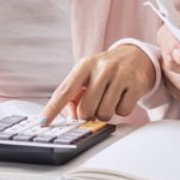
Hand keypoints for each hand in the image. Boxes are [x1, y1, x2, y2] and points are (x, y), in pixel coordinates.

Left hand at [40, 45, 156, 122]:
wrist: (137, 57)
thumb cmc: (105, 71)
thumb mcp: (87, 76)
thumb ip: (74, 97)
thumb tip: (73, 118)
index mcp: (85, 65)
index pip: (65, 90)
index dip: (52, 108)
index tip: (43, 122)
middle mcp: (102, 67)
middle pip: (86, 109)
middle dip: (88, 114)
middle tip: (94, 104)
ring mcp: (121, 74)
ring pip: (105, 113)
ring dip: (105, 113)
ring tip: (108, 100)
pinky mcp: (137, 83)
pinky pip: (123, 112)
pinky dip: (121, 109)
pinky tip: (122, 97)